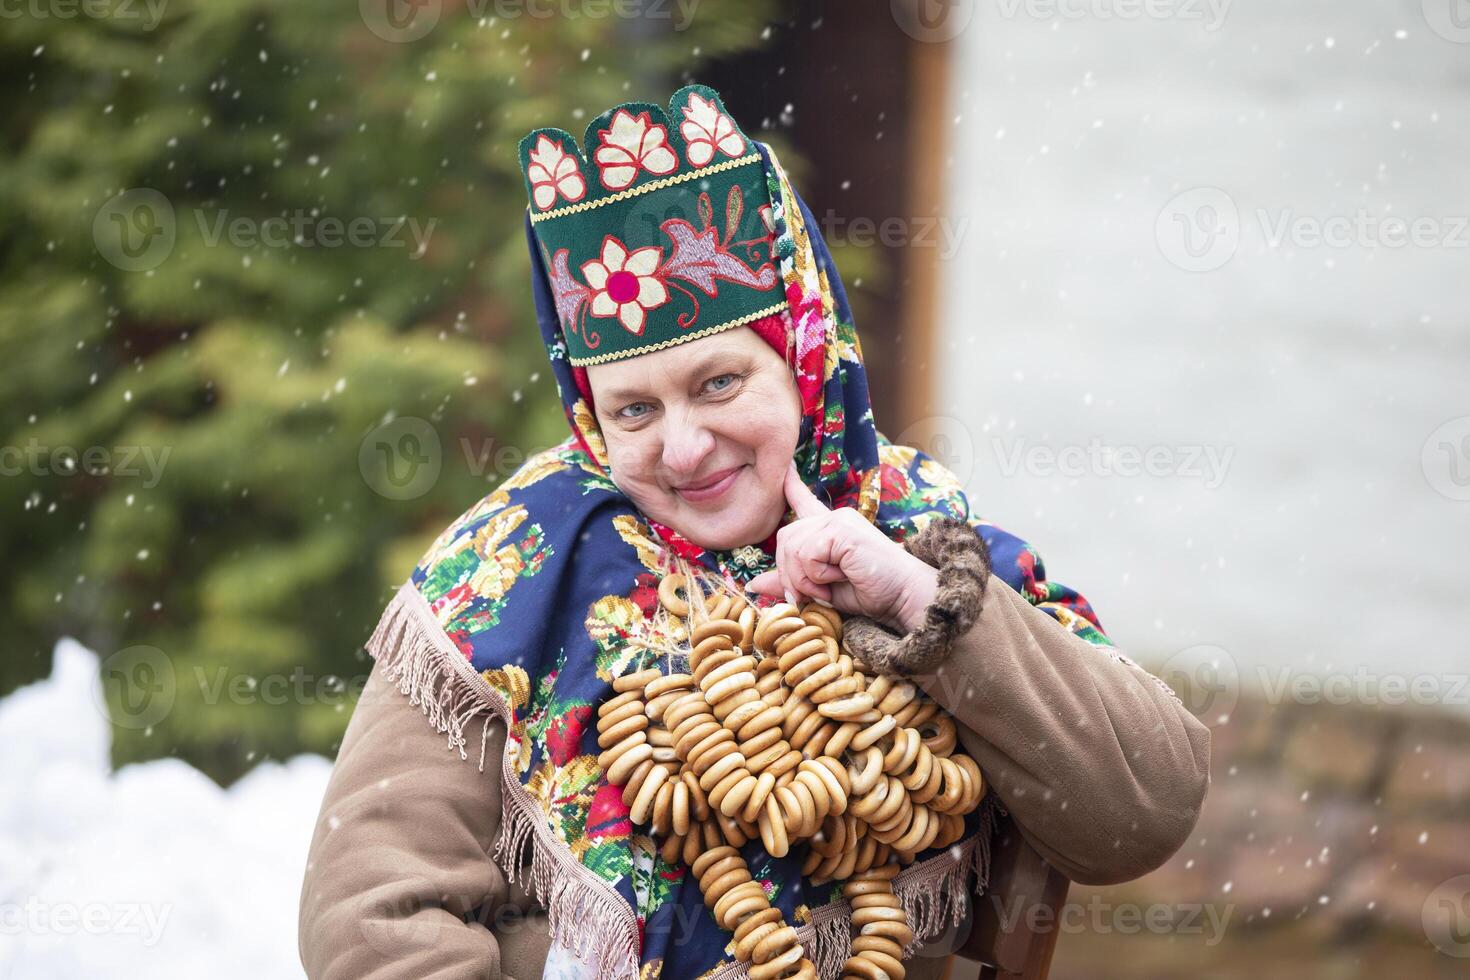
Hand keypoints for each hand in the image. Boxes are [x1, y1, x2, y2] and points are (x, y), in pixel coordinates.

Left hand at [746, 463, 937, 633]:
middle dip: (790, 573)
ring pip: (793, 547)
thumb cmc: (871, 593)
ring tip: (828, 587)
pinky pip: (807, 553)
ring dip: (804, 578)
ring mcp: (838, 521)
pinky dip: (815, 575)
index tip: (784, 468)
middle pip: (784, 538)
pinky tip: (838, 577)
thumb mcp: (822, 589)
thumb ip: (791, 582)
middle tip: (811, 594)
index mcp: (832, 528)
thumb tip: (753, 585)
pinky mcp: (842, 530)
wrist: (904, 597)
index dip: (790, 485)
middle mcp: (834, 518)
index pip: (804, 501)